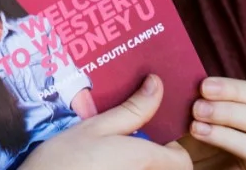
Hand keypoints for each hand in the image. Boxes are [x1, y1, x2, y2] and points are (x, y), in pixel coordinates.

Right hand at [24, 75, 191, 169]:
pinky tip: (103, 166)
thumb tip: (157, 85)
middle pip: (166, 168)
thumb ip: (132, 110)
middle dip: (155, 156)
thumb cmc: (62, 160)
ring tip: (112, 157)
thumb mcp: (94, 126)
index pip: (182, 161)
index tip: (152, 138)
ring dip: (139, 164)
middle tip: (129, 143)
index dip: (173, 149)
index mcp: (144, 159)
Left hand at [180, 78, 245, 169]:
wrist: (186, 169)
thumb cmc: (188, 142)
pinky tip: (203, 135)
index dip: (231, 85)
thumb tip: (171, 78)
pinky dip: (231, 140)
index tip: (203, 86)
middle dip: (230, 98)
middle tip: (197, 106)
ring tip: (196, 123)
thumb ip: (192, 96)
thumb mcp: (188, 116)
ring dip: (230, 117)